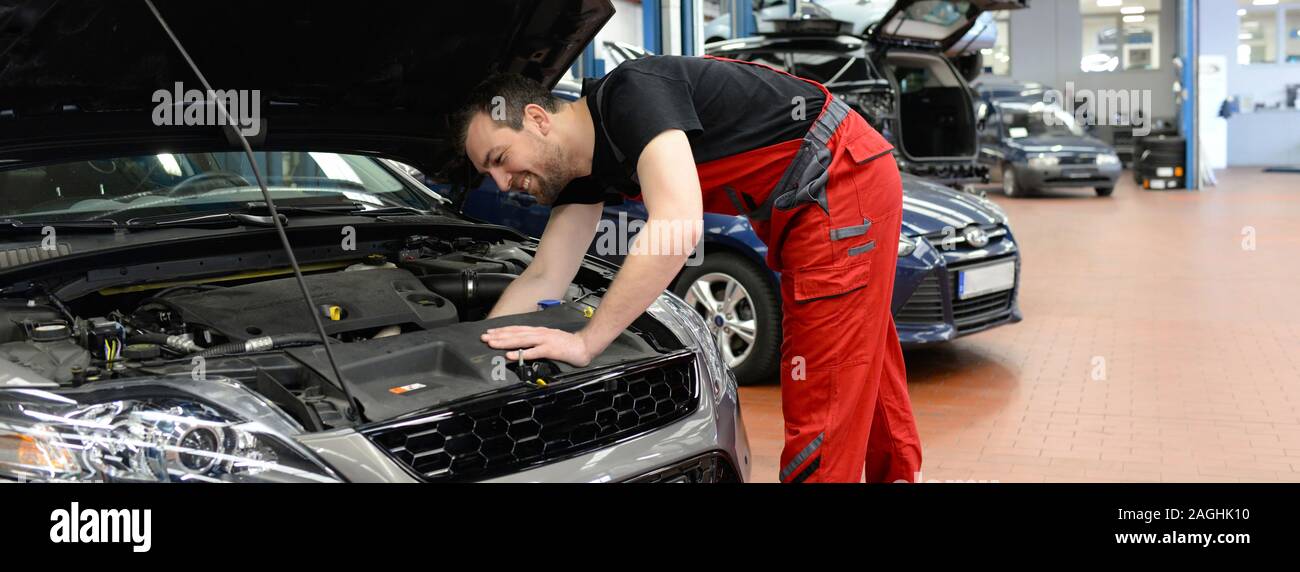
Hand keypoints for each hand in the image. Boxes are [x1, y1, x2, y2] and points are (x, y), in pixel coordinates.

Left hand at [481, 326, 595, 366]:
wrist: (585, 345)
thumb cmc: (568, 345)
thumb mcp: (549, 342)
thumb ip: (536, 344)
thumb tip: (523, 348)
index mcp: (538, 331)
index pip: (517, 330)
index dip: (502, 331)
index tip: (490, 332)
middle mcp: (539, 333)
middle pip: (515, 333)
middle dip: (498, 336)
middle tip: (484, 337)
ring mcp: (544, 340)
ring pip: (521, 340)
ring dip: (505, 342)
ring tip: (493, 344)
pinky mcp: (550, 349)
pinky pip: (533, 352)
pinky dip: (521, 353)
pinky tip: (511, 355)